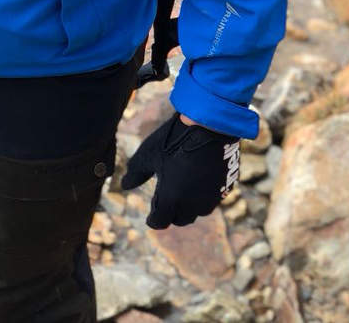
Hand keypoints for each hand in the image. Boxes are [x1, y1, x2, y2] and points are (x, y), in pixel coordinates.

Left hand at [121, 113, 240, 227]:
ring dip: (187, 205)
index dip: (153, 219)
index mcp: (172, 200)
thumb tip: (124, 185)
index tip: (150, 215)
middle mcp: (193, 205)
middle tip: (163, 198)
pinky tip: (196, 179)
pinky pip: (211, 200)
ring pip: (197, 211)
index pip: (160, 222)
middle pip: (179, 219)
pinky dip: (201, 195)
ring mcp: (211, 198)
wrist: (210, 126)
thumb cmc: (174, 140)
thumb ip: (135, 173)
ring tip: (179, 188)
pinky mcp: (224, 188)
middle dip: (170, 213)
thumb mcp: (148, 154)